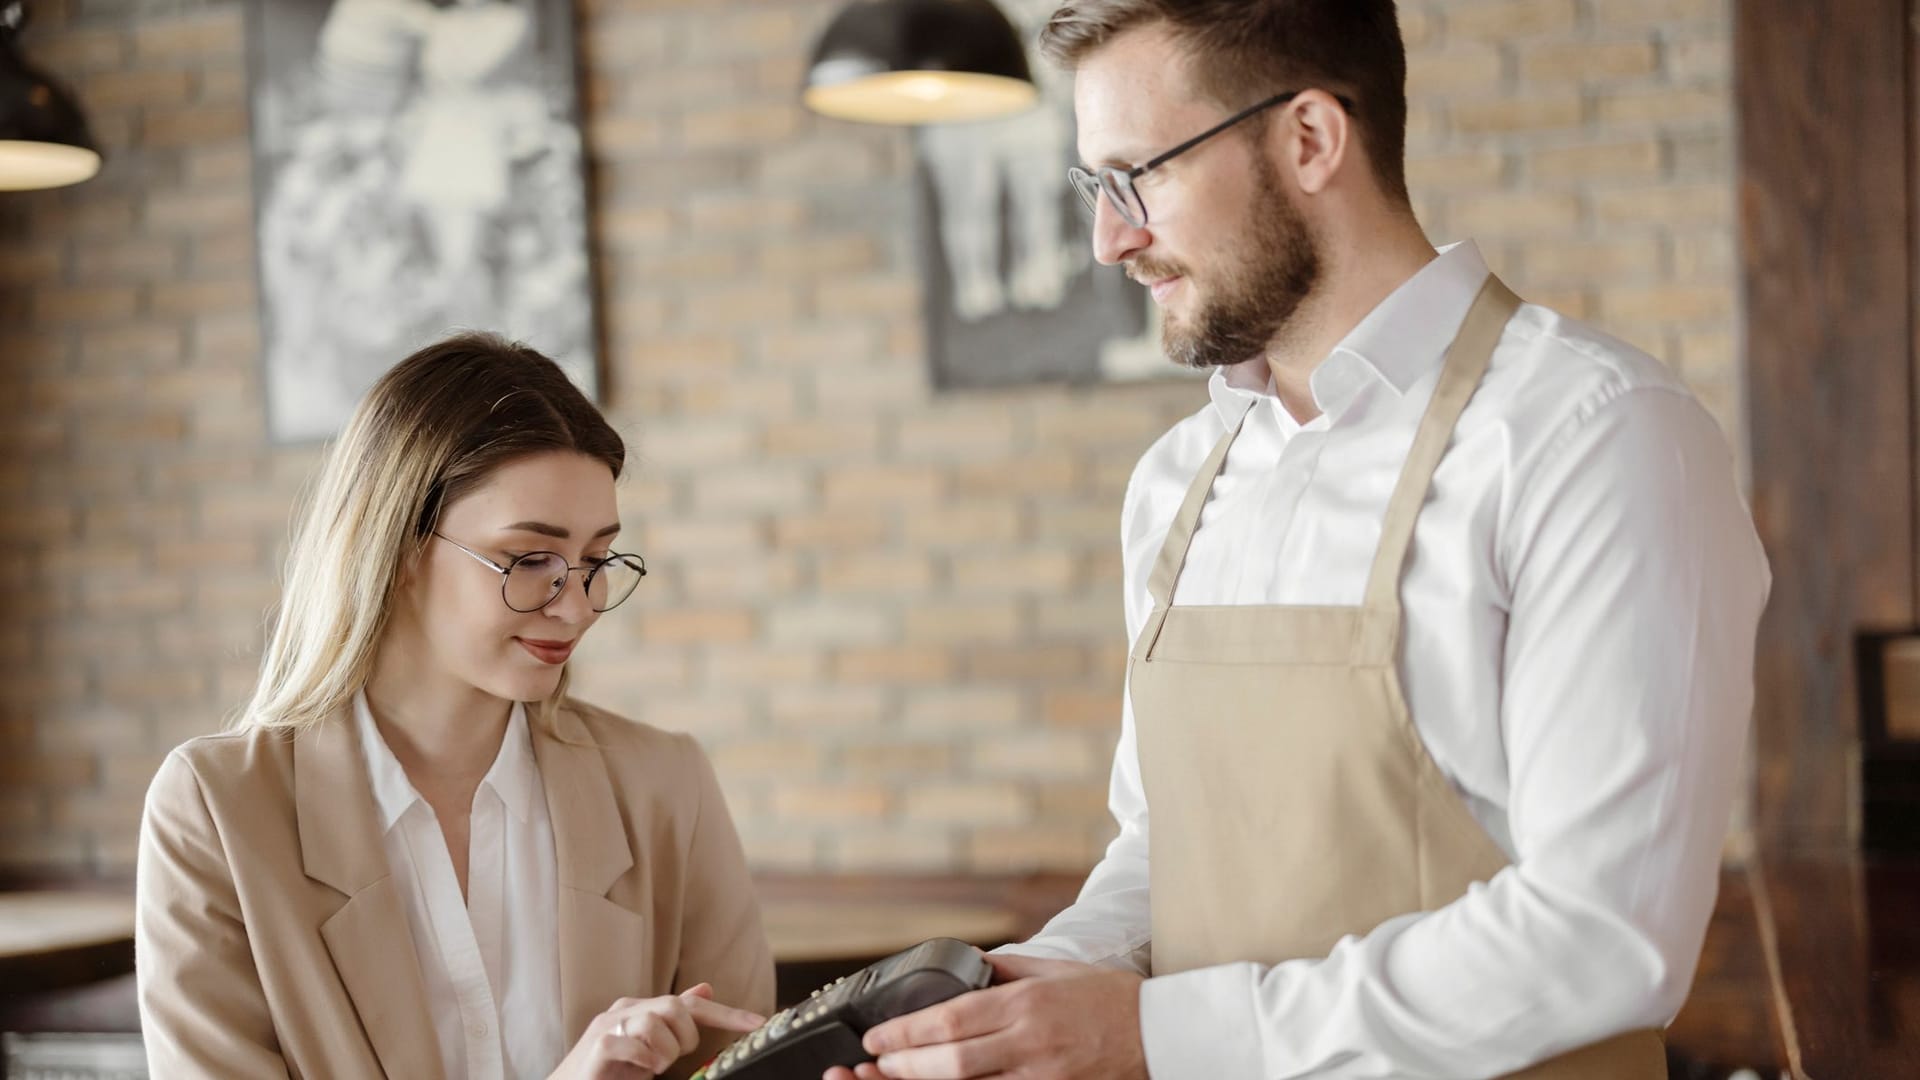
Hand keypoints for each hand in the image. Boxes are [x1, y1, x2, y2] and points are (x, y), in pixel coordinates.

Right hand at [548, 983, 763, 1079]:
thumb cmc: (610, 1073)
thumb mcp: (650, 1050)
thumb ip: (674, 1023)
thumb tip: (706, 989)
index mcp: (640, 1010)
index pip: (690, 1003)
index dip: (727, 1013)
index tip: (758, 1023)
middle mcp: (624, 1010)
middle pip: (676, 1006)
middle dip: (685, 1037)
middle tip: (668, 1061)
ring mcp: (609, 1025)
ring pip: (658, 1022)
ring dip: (663, 1053)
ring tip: (650, 1068)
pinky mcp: (598, 1046)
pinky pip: (635, 1044)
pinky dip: (645, 1060)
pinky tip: (638, 1070)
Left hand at [821, 954, 1146, 1079]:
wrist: (1161, 1034)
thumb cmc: (1110, 999)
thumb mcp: (1056, 969)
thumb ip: (1006, 967)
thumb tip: (966, 964)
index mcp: (1026, 1002)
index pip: (951, 1017)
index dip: (906, 1032)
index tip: (877, 1036)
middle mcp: (1029, 1041)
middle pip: (951, 1059)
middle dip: (904, 1065)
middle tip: (872, 1063)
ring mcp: (1041, 1075)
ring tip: (892, 1079)